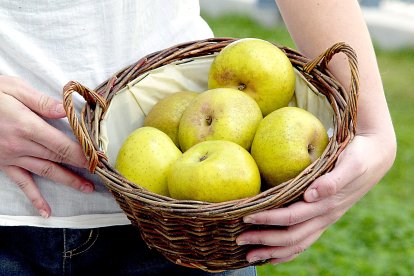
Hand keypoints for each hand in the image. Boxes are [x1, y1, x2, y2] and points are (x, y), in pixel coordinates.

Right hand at [0, 76, 94, 217]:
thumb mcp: (12, 88)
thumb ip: (40, 101)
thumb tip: (64, 110)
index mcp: (27, 125)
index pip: (62, 144)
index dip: (83, 153)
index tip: (100, 158)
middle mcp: (21, 145)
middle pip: (59, 158)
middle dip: (83, 166)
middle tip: (103, 173)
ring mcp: (12, 157)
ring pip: (46, 171)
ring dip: (69, 181)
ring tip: (88, 189)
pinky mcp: (4, 164)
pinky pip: (22, 183)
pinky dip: (35, 199)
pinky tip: (46, 212)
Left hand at [236, 133, 395, 263]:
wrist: (376, 157)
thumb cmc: (359, 155)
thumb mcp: (349, 163)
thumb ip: (332, 180)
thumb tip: (310, 194)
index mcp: (326, 204)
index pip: (291, 217)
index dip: (267, 219)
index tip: (245, 217)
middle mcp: (325, 216)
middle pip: (291, 236)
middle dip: (264, 240)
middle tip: (239, 240)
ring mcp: (325, 219)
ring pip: (297, 244)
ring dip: (272, 251)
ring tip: (249, 255)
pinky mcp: (323, 218)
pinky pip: (304, 241)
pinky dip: (287, 252)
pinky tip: (271, 255)